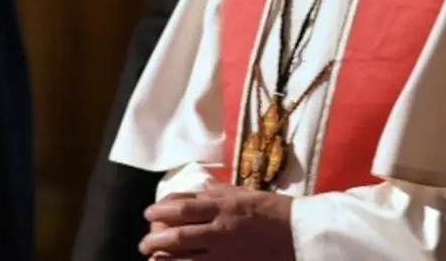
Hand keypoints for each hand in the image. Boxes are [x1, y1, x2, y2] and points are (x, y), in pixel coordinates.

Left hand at [140, 184, 295, 260]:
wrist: (301, 235)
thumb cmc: (276, 211)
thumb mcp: (248, 194)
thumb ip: (222, 192)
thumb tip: (199, 191)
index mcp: (226, 207)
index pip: (184, 208)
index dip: (161, 211)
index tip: (149, 213)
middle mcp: (222, 230)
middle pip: (179, 236)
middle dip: (155, 239)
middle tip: (144, 242)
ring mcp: (226, 253)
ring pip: (184, 259)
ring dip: (163, 259)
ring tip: (152, 259)